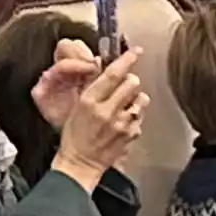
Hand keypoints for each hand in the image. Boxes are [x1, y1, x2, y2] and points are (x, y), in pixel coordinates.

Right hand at [46, 46, 149, 185]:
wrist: (81, 164)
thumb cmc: (74, 136)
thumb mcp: (77, 107)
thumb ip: (92, 87)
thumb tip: (102, 66)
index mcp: (89, 101)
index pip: (112, 74)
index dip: (126, 59)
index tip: (136, 51)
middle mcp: (107, 111)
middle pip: (131, 83)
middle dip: (130, 80)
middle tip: (124, 84)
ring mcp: (122, 124)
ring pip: (141, 98)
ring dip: (135, 98)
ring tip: (125, 104)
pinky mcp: (131, 134)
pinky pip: (140, 116)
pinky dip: (135, 115)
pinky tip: (123, 121)